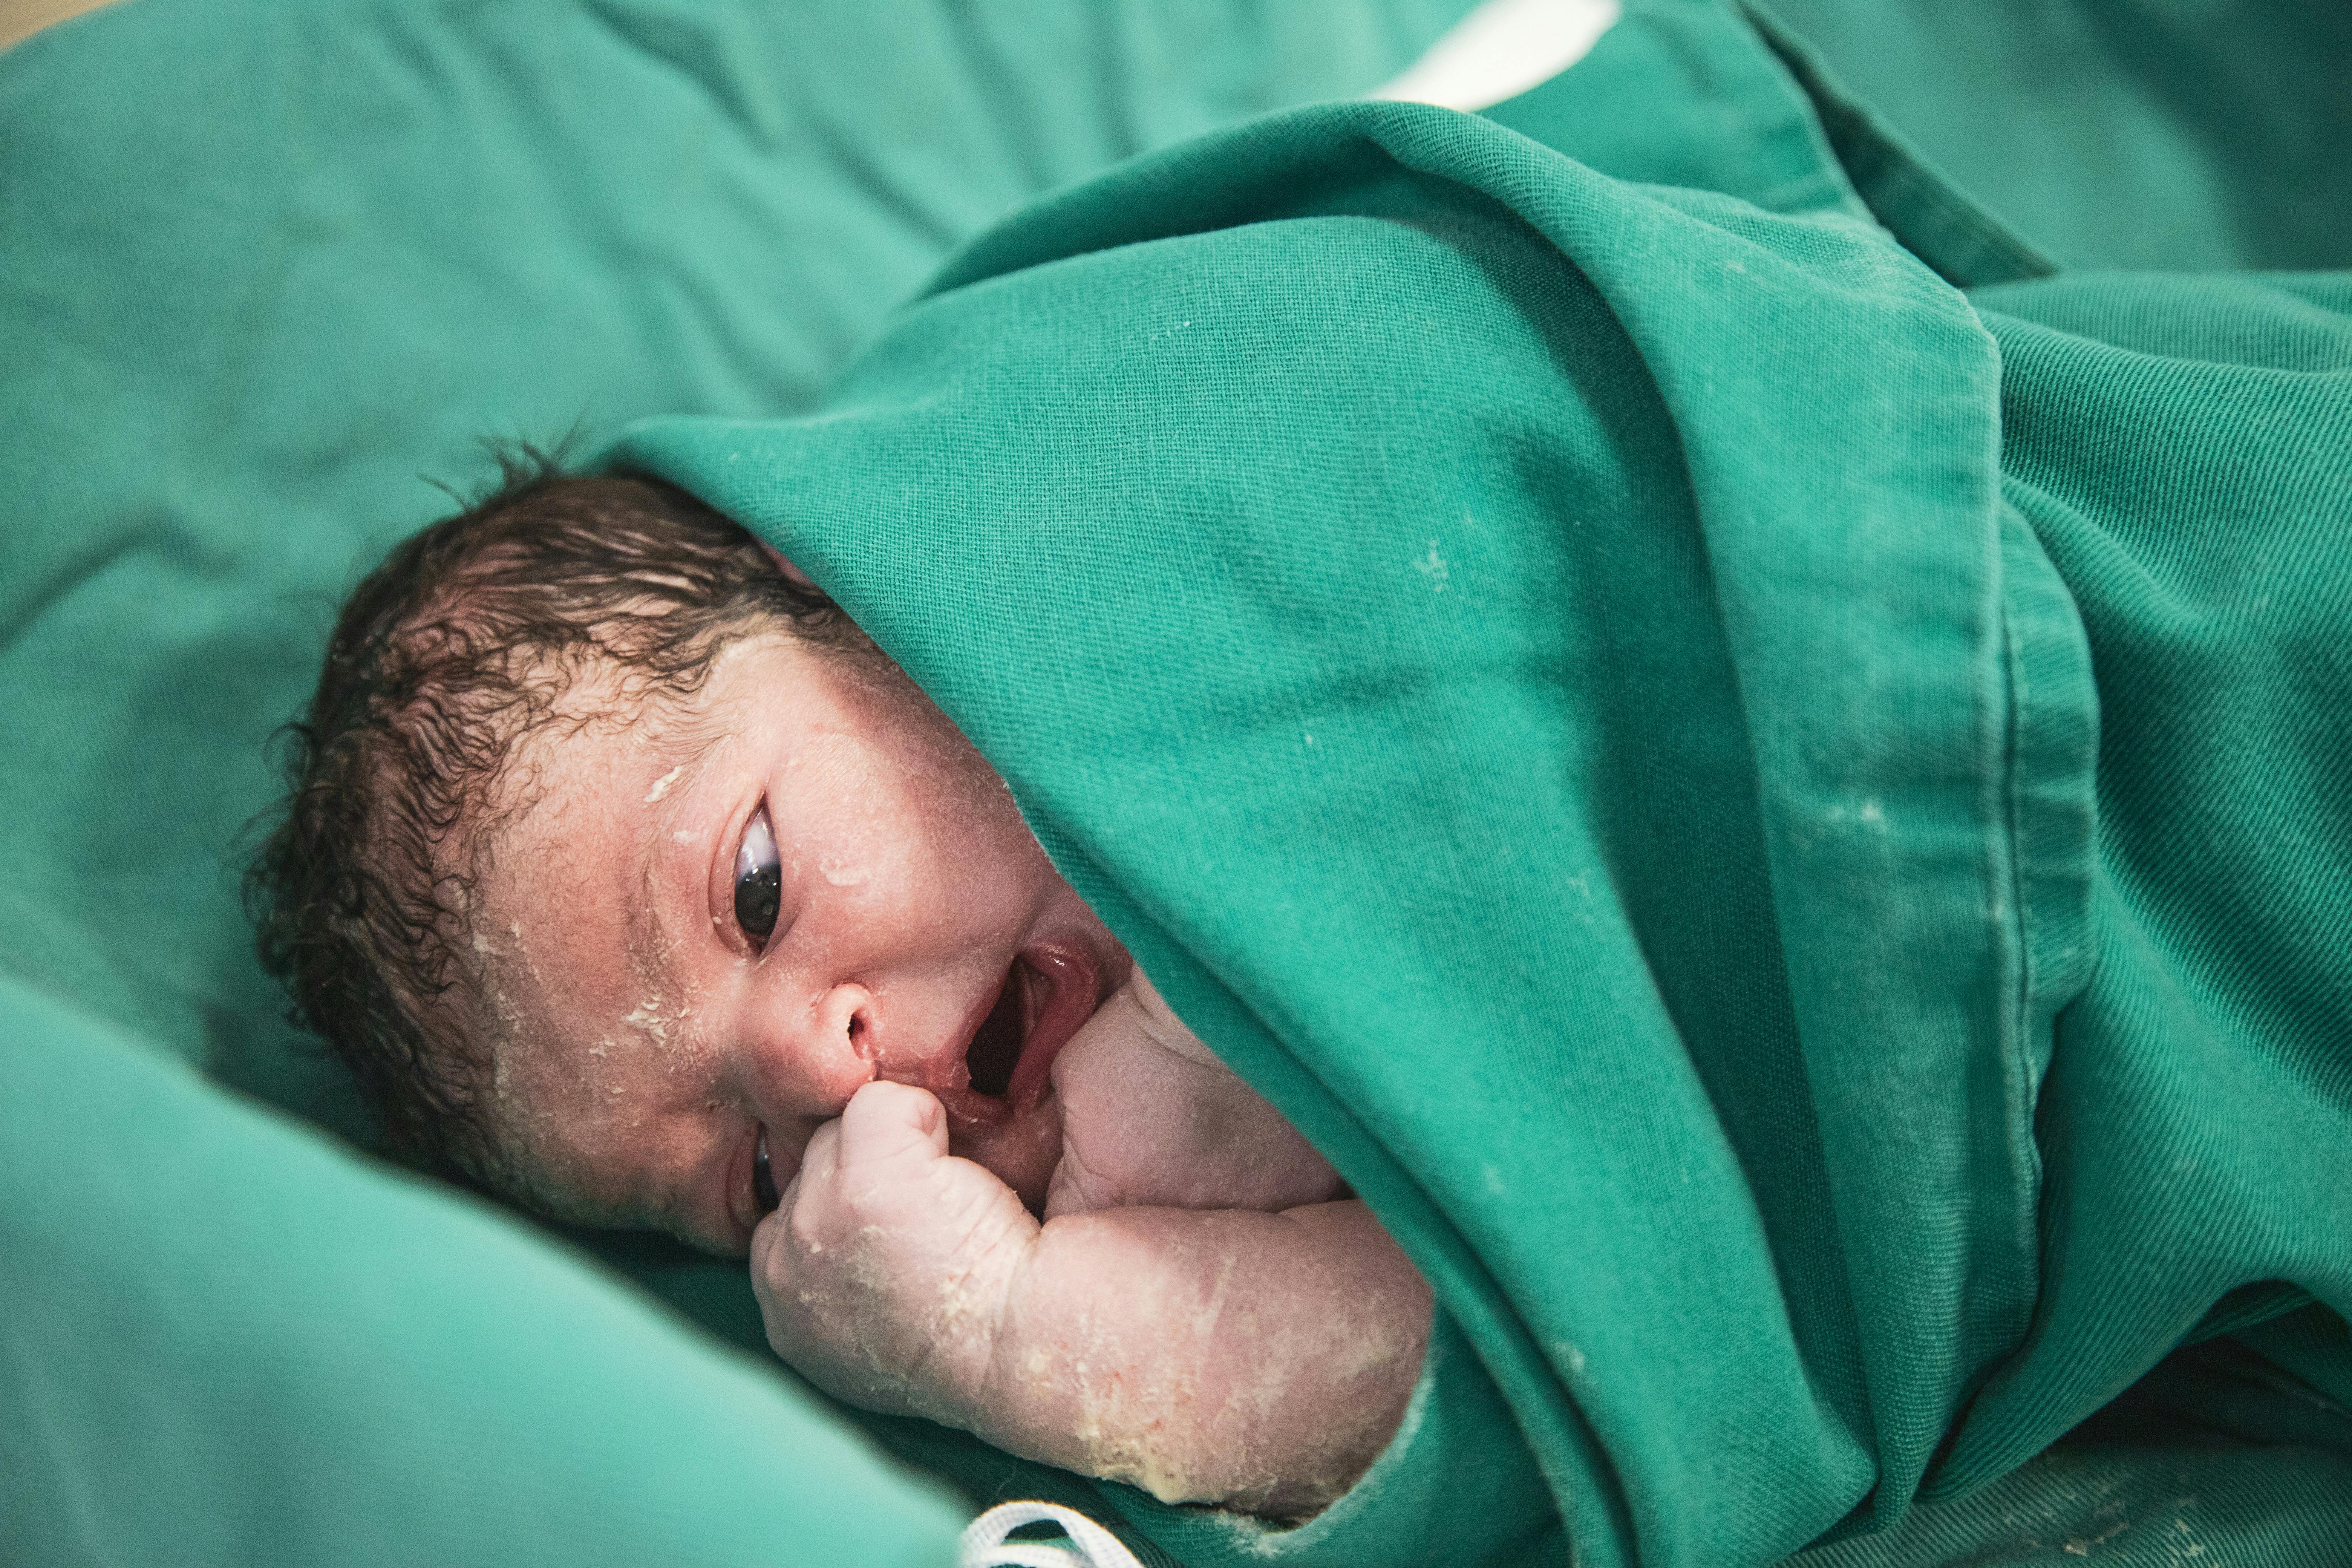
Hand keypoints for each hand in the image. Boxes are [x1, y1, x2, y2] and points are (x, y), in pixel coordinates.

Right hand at [750, 1080, 1038, 1422]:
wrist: (1018, 1349)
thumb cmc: (965, 1338)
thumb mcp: (863, 1323)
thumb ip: (835, 1267)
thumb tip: (849, 1225)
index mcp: (783, 1302)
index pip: (791, 1211)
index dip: (849, 1201)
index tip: (901, 1227)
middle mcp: (784, 1258)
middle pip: (814, 1161)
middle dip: (870, 1170)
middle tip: (931, 1218)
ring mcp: (818, 1211)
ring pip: (843, 1127)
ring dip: (899, 1147)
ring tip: (948, 1203)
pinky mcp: (866, 1174)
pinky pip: (883, 1104)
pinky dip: (925, 1120)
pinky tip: (960, 1176)